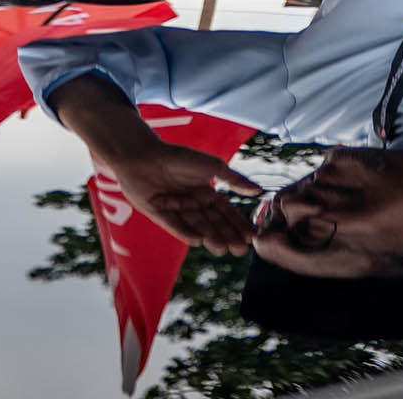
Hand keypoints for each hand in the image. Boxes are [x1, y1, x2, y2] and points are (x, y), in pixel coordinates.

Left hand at [104, 143, 260, 255]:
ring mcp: (177, 210)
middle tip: (240, 250)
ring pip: (197, 226)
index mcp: (206, 192)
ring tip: (223, 248)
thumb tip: (258, 190)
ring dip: (210, 237)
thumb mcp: (212, 166)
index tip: (252, 236)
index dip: (238, 223)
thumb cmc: (179, 157)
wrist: (144, 153)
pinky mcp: (160, 214)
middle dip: (228, 236)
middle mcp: (193, 204)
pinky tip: (198, 241)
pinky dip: (185, 232)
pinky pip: (174, 225)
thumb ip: (234, 180)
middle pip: (214, 223)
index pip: (226, 212)